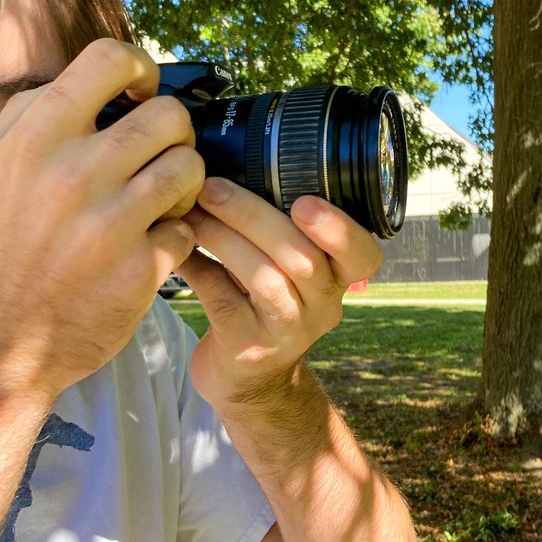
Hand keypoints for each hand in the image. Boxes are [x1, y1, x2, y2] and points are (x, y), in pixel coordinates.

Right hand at [0, 40, 204, 396]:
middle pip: (170, 115)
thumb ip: (28, 118)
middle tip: (158, 156)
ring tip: (161, 200)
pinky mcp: (140, 268)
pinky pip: (187, 228)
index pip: (109, 59)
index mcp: (34, 138)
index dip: (139, 68)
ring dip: (183, 183)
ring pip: (191, 168)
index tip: (141, 93)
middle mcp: (73, 174)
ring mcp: (110, 223)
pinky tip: (150, 246)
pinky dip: (175, 235)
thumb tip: (83, 81)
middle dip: (173, 134)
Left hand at [179, 178, 381, 408]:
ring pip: (263, 277)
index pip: (364, 255)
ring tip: (192, 210)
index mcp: (339, 280)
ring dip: (223, 237)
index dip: (340, 229)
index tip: (305, 202)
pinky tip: (177, 245)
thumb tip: (232, 159)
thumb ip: (282, 230)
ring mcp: (286, 331)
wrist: (248, 383)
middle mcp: (321, 307)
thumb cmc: (265, 307)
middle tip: (213, 185)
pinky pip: (221, 298)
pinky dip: (197, 265)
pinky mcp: (248, 347)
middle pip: (301, 257)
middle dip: (253, 214)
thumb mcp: (291, 273)